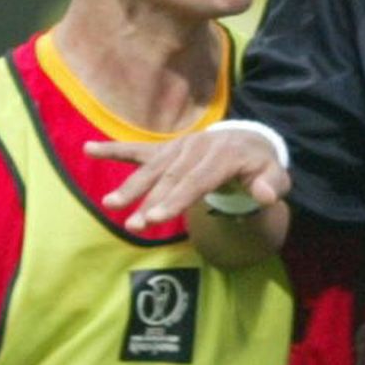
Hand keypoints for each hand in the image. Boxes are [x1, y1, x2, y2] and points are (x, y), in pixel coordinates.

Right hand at [87, 125, 288, 228]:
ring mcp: (179, 146)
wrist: (249, 140)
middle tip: (133, 224)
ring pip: (152, 168)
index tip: (155, 217)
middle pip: (170, 177)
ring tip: (110, 203)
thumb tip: (262, 194)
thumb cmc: (260, 167)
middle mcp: (197, 147)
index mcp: (222, 155)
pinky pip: (138, 149)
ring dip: (131, 186)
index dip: (175, 199)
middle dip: (150, 201)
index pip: (196, 181)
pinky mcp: (167, 149)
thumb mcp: (276, 175)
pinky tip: (89, 148)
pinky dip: (113, 149)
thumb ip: (272, 186)